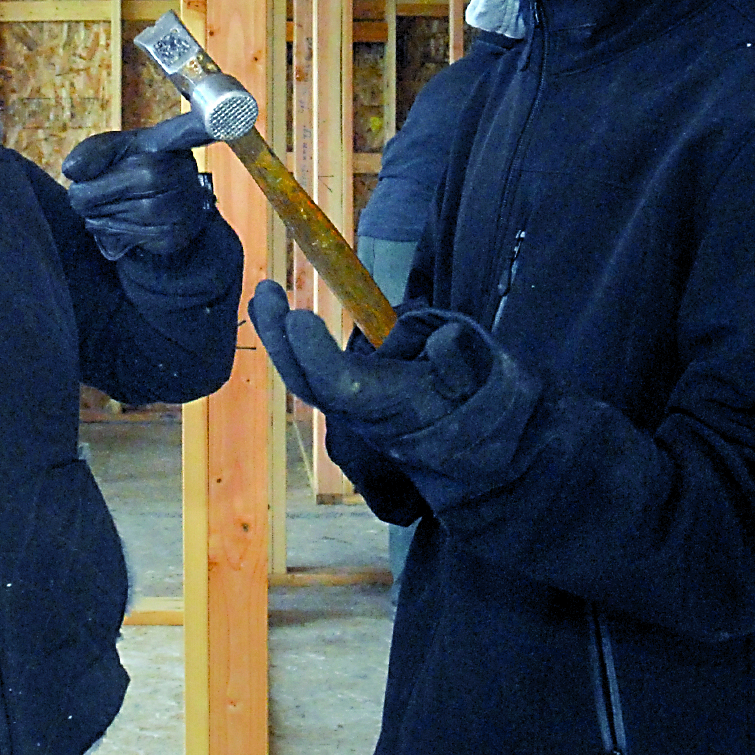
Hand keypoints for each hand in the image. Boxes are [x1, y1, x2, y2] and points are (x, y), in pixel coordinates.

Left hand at [63, 110, 217, 259]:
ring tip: (95, 210)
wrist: (149, 218)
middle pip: (143, 176)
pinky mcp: (177, 233)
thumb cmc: (127, 176)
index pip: (190, 130)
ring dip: (102, 214)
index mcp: (167, 142)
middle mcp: (183, 169)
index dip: (204, 123)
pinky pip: (140, 234)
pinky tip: (111, 224)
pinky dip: (113, 232)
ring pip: (138, 210)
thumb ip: (90, 154)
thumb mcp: (109, 155)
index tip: (217, 119)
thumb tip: (73, 171)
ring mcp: (185, 203)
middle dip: (98, 191)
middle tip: (79, 197)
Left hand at [248, 280, 539, 491]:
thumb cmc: (489, 412)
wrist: (488, 462)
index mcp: (393, 407)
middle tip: (264, 292)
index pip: (341, 384)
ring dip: (282, 340)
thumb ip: (466, 359)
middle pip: (309, 382)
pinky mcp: (358, 402)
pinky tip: (285, 317)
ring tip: (266, 295)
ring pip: (308, 380)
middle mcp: (365, 414)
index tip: (299, 317)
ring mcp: (357, 411)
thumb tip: (440, 341)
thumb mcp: (490, 380)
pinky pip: (318, 377)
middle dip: (281, 339)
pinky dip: (297, 349)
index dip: (314, 353)